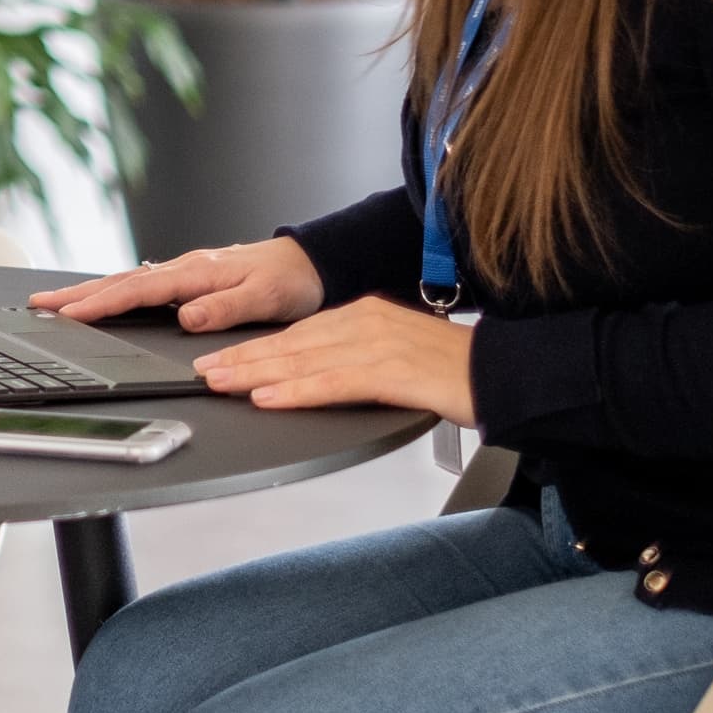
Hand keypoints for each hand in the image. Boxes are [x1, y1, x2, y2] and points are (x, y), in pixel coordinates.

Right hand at [28, 235, 324, 333]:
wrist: (310, 262)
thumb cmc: (290, 282)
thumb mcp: (265, 299)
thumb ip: (225, 308)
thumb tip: (187, 317)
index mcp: (197, 272)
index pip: (139, 290)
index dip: (102, 303)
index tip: (70, 312)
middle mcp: (184, 268)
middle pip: (121, 281)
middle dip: (77, 293)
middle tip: (40, 303)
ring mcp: (184, 270)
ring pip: (127, 280)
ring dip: (89, 291)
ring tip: (56, 301)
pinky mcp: (188, 277)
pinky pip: (141, 283)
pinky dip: (113, 290)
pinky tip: (101, 296)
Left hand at [190, 295, 476, 422]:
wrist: (506, 371)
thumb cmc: (455, 368)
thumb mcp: (397, 352)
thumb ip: (359, 357)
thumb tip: (319, 372)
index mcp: (365, 313)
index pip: (298, 332)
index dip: (258, 347)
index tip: (224, 358)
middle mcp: (366, 321)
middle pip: (292, 343)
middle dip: (244, 358)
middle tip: (205, 371)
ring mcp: (377, 344)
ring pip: (303, 360)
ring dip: (256, 374)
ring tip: (221, 383)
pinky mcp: (391, 371)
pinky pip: (332, 383)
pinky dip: (296, 391)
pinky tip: (268, 398)